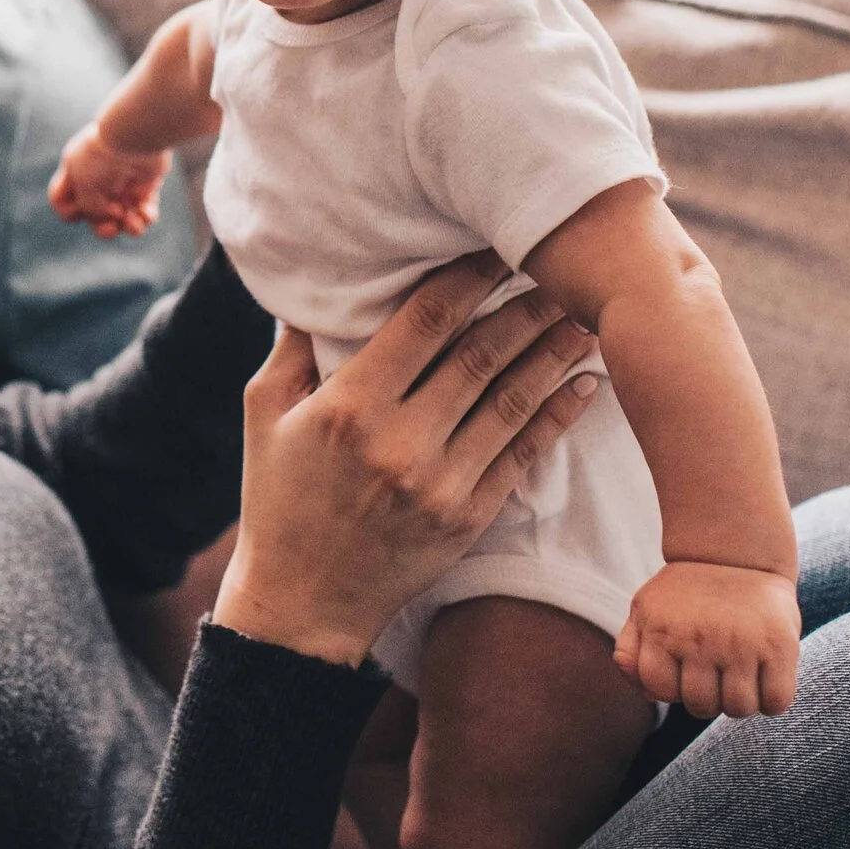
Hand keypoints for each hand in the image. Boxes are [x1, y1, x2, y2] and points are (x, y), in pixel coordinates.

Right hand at [48, 123, 171, 237]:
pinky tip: (146, 214)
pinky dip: (145, 216)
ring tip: (134, 224)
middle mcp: (96, 178)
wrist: (136, 137)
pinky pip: (144, 209)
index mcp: (74, 173)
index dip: (68, 213)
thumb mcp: (85, 189)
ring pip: (121, 216)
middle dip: (102, 227)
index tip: (79, 211)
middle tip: (111, 227)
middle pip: (94, 215)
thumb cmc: (103, 161)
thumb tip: (114, 216)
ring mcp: (121, 181)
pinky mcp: (145, 183)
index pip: (62, 199)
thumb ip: (90, 209)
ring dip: (127, 226)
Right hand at [214, 254, 601, 666]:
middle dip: (524, 306)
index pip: (422, 323)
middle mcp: (399, 442)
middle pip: (480, 355)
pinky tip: (582, 385)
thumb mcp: (263, 412)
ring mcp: (440, 483)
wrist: (303, 601)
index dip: (464, 278)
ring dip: (553, 354)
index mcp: (348, 405)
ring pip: (512, 400)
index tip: (492, 247)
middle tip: (561, 269)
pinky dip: (557, 415)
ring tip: (585, 317)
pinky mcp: (468, 517)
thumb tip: (313, 282)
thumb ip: (293, 346)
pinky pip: (523, 454)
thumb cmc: (277, 496)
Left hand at [615, 560, 800, 717]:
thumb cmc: (687, 594)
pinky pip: (776, 702)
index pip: (659, 690)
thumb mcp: (646, 610)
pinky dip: (772, 700)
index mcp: (661, 630)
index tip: (684, 672)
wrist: (736, 555)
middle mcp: (699, 639)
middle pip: (700, 705)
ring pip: (739, 708)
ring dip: (739, 701)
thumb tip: (645, 693)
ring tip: (739, 677)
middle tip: (714, 675)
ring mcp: (740, 644)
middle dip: (706, 698)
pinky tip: (765, 678)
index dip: (672, 689)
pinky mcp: (779, 647)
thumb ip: (631, 652)